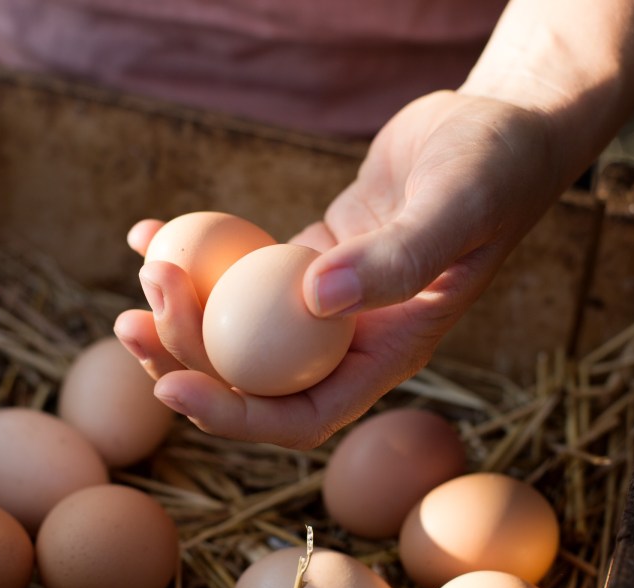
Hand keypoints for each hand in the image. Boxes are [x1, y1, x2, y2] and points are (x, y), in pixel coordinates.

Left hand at [115, 91, 572, 448]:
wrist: (501, 127)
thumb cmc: (494, 168)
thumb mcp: (456, 208)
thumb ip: (398, 259)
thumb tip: (313, 301)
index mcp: (389, 353)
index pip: (301, 416)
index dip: (232, 415)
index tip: (169, 386)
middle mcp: (352, 339)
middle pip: (252, 377)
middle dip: (185, 357)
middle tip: (133, 316)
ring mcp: (326, 301)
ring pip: (239, 328)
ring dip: (182, 312)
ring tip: (144, 270)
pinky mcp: (309, 257)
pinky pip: (241, 271)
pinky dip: (194, 257)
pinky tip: (150, 232)